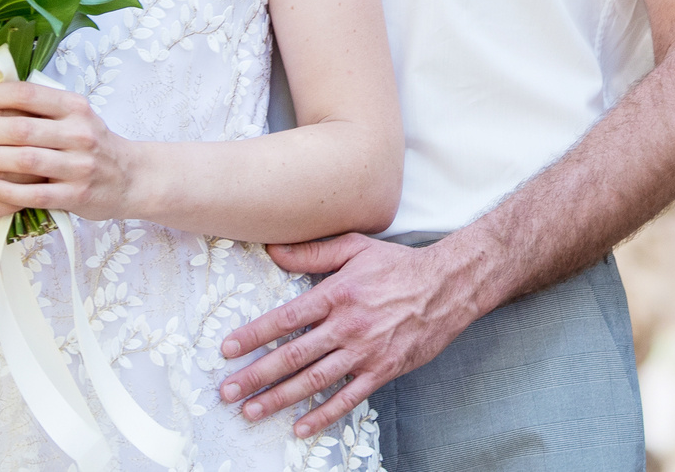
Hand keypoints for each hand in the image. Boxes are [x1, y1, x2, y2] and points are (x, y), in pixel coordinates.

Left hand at [0, 79, 138, 221]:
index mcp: (76, 107)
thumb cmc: (93, 144)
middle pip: (22, 129)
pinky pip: (33, 193)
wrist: (131, 178)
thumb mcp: (76, 116)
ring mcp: (80, 166)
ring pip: (25, 161)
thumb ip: (41, 107)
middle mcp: (80, 133)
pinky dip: (5, 190)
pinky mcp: (76, 195)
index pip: (28, 94)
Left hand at [217, 234, 486, 437]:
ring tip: (251, 411)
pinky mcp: (383, 371)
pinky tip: (300, 427)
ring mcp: (365, 352)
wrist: (448, 286)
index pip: (285, 318)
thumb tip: (271, 250)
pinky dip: (323, 415)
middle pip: (292, 356)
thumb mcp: (355, 248)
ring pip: (314, 381)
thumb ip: (312, 253)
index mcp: (337, 294)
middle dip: (255, 376)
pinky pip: (348, 398)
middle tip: (227, 391)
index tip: (226, 349)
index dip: (253, 335)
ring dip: (279, 399)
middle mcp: (347, 325)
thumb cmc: (398, 265)